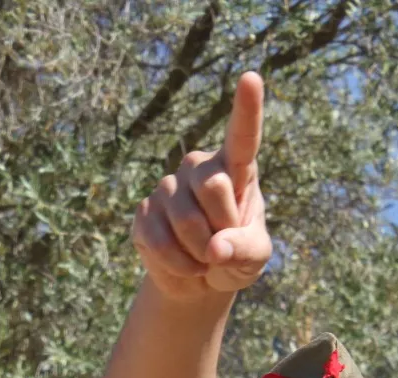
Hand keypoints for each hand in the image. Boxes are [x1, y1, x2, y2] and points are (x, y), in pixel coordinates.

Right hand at [132, 72, 271, 300]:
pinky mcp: (143, 212)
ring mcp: (167, 188)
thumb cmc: (235, 258)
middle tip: (223, 247)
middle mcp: (199, 168)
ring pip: (185, 220)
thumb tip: (215, 247)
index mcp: (237, 169)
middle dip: (222, 227)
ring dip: (200, 253)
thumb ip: (244, 249)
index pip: (243, 136)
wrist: (199, 280)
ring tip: (204, 260)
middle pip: (213, 185)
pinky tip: (185, 265)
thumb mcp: (255, 258)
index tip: (251, 78)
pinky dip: (178, 265)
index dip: (247, 108)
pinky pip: (159, 241)